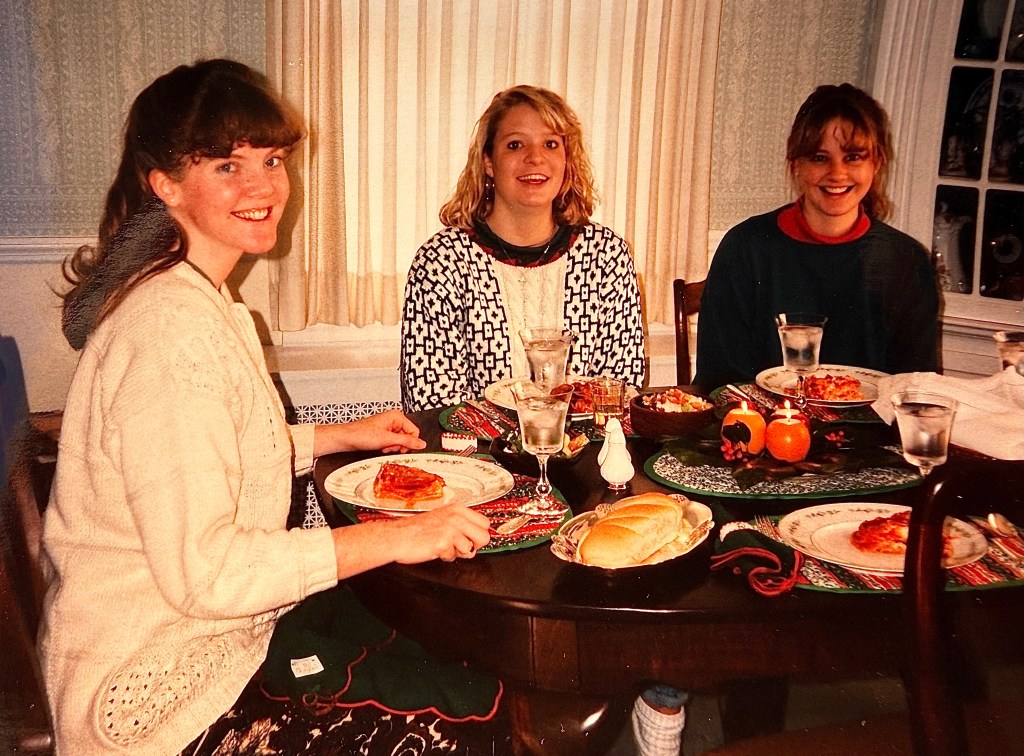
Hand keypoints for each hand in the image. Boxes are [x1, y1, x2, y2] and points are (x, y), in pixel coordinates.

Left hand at [314, 409, 426, 455]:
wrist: (347, 438)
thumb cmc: (362, 434)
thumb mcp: (388, 439)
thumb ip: (407, 441)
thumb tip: (422, 443)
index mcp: (397, 416)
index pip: (414, 431)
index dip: (409, 442)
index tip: (401, 448)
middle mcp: (393, 419)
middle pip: (407, 436)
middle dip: (399, 445)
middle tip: (389, 446)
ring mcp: (388, 426)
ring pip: (400, 441)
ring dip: (393, 447)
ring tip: (383, 446)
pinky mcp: (383, 433)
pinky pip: (392, 442)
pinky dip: (388, 447)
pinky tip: (380, 447)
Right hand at [331, 503, 491, 577]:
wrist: (397, 536)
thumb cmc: (416, 530)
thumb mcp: (442, 518)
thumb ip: (460, 524)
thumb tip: (478, 537)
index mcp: (457, 509)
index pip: (485, 522)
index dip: (478, 534)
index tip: (470, 539)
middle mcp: (456, 517)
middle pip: (484, 536)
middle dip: (474, 546)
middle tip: (460, 547)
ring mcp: (450, 529)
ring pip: (471, 549)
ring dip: (458, 552)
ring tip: (444, 547)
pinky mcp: (443, 542)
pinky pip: (454, 556)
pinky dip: (446, 557)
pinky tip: (435, 550)